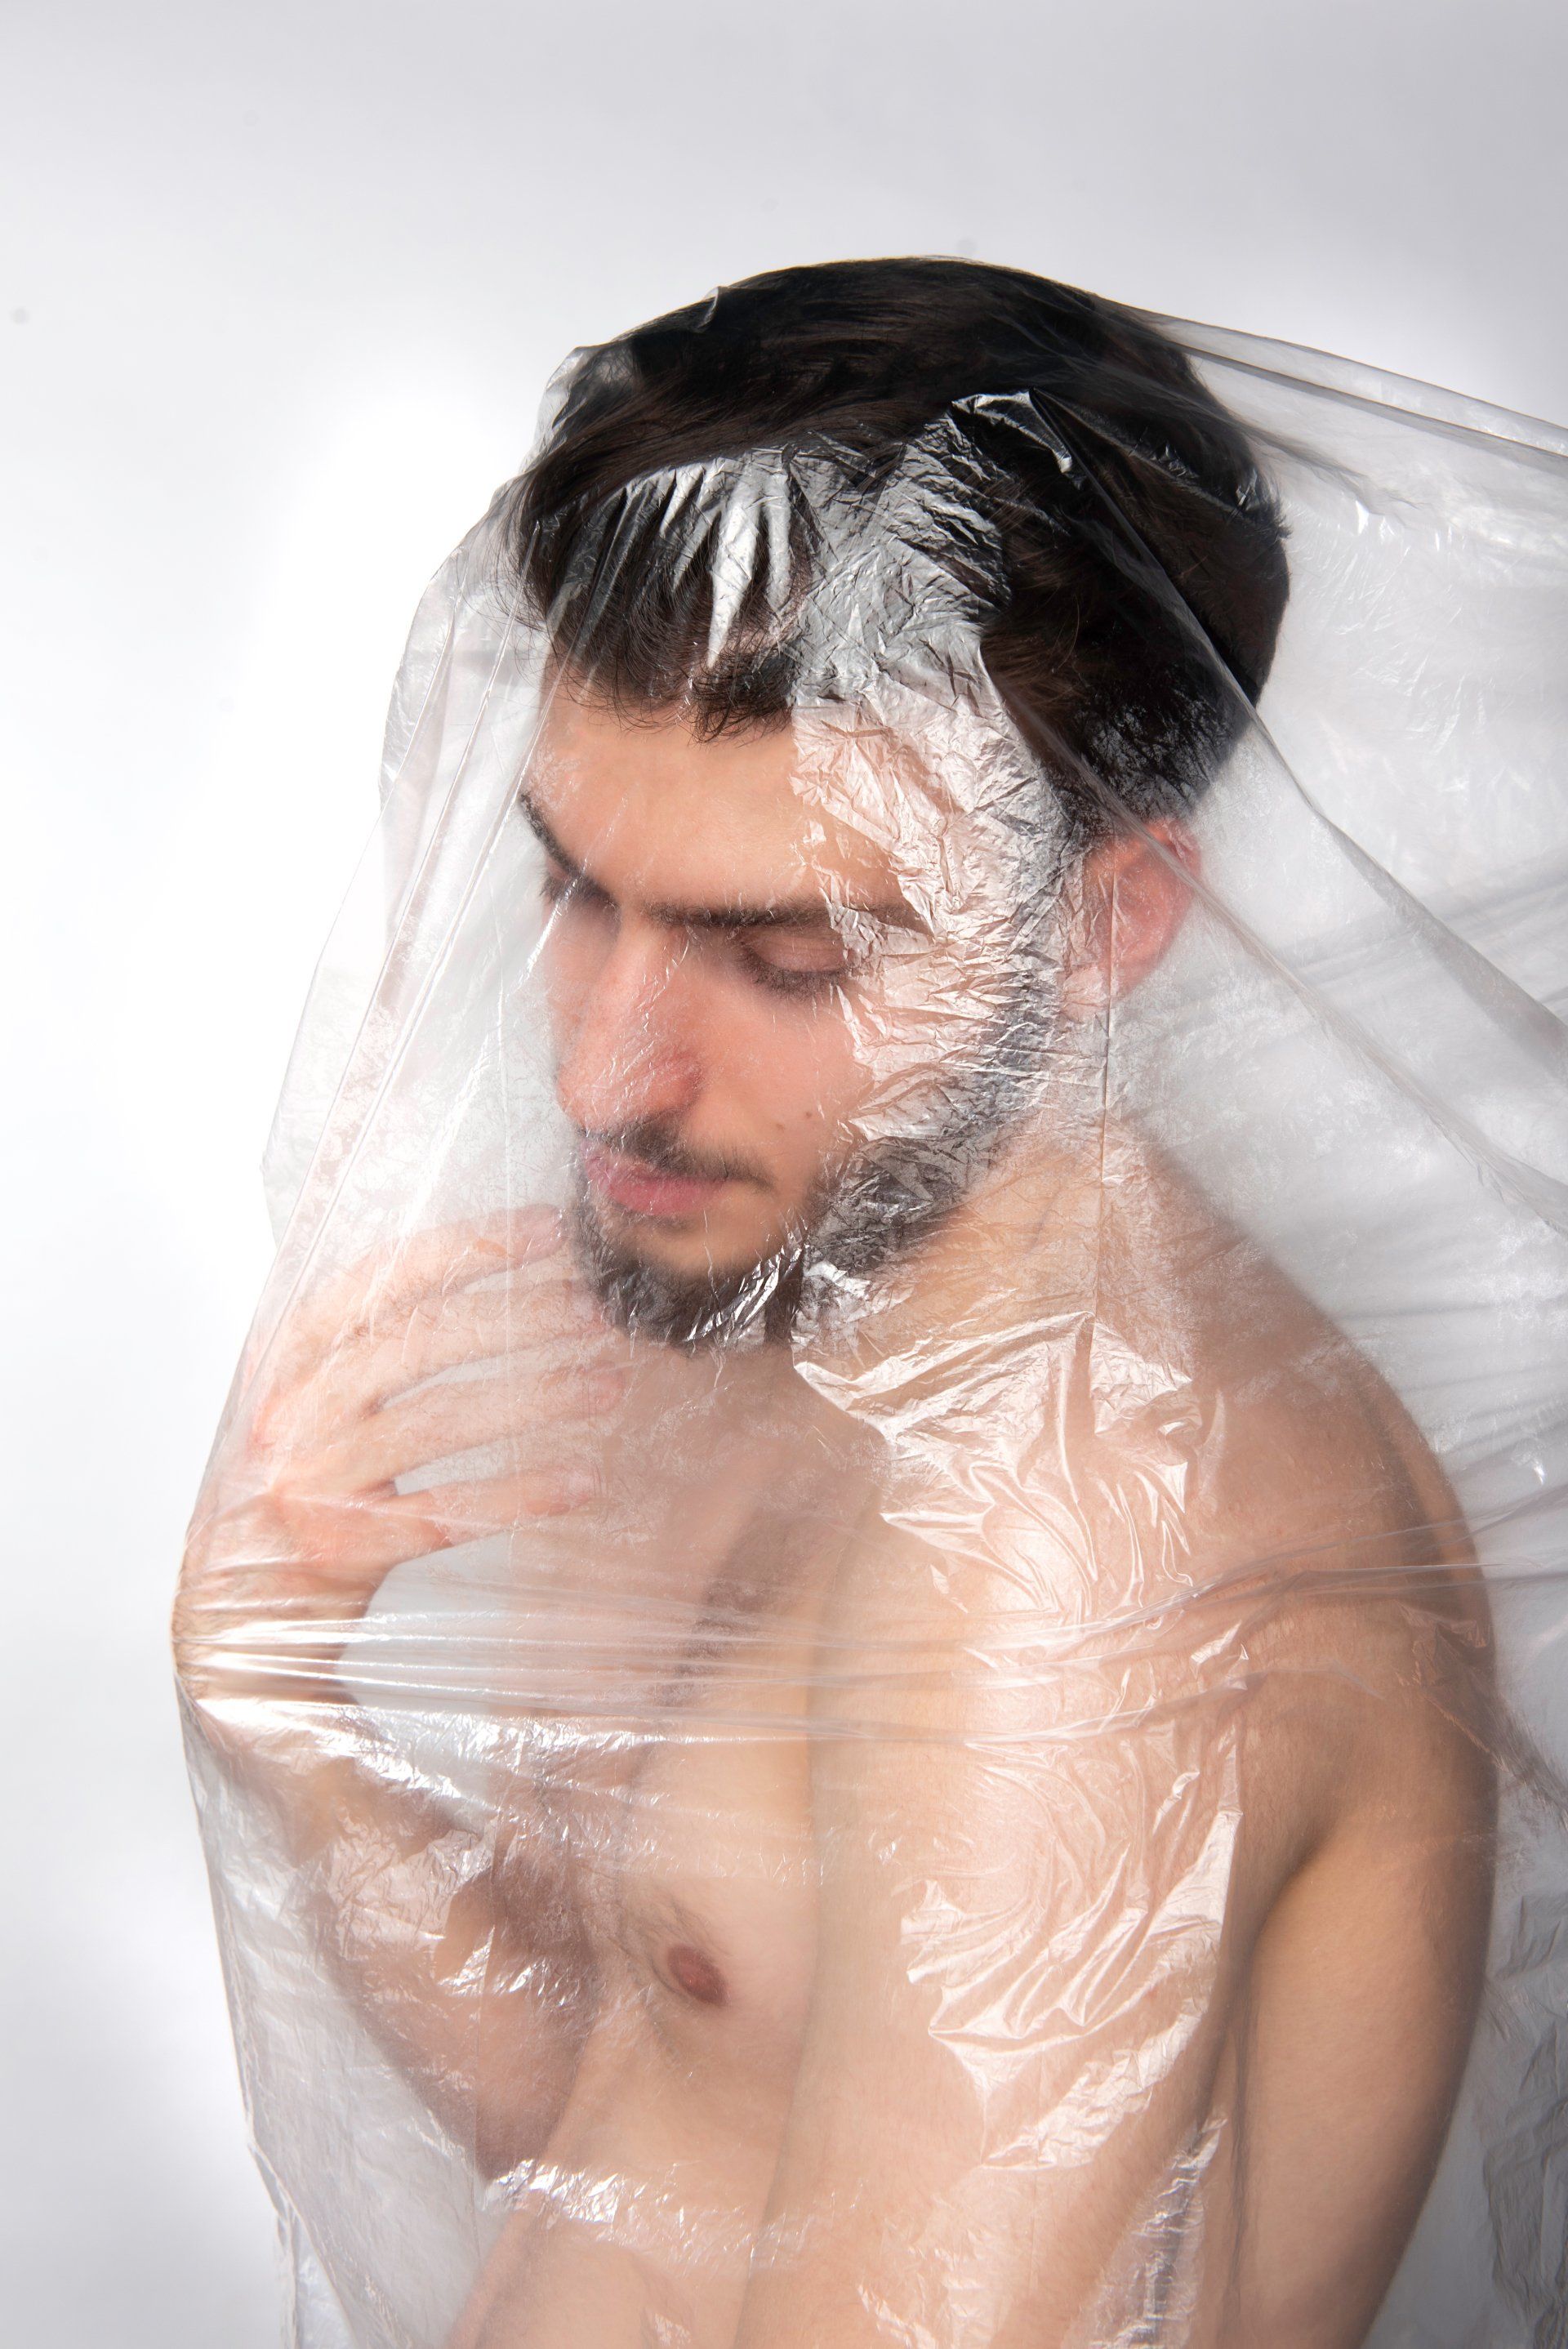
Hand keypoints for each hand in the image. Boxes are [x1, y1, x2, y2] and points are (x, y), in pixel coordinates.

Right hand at [174, 1208, 625, 1697]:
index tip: (549, 1229)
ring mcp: (313, 1480)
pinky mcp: (344, 1549)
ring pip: (439, 1421)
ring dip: (535, 1397)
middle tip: (595, 1312)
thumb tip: (469, 1262)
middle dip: (518, 1318)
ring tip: (608, 1384)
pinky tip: (583, 1480)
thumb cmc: (290, 1482)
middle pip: (420, 1342)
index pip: (383, 1279)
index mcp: (286, 1355)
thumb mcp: (302, 1397)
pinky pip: (446, 1513)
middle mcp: (291, 1409)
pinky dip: (519, 1493)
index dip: (468, 1247)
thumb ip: (360, 1336)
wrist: (233, 1607)